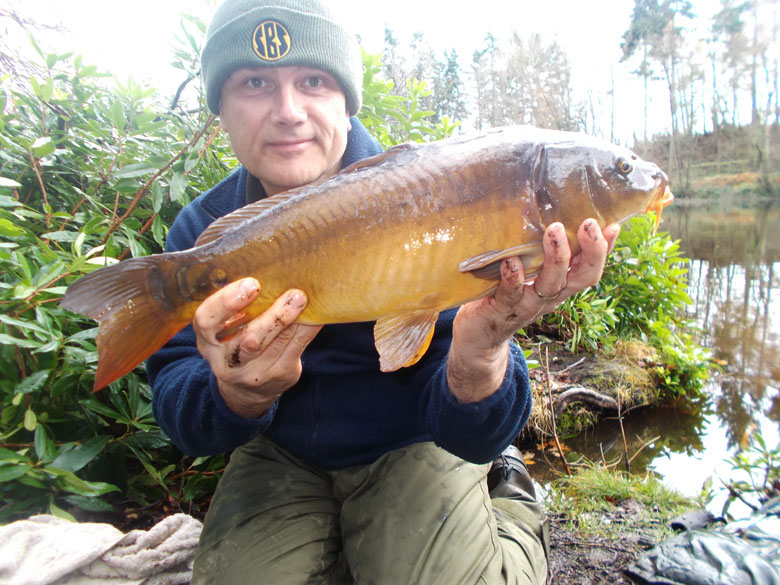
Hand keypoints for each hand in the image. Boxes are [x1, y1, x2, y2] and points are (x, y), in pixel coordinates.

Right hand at [193, 277, 321, 417]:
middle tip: (293, 293)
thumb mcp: (224, 328)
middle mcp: (227, 361)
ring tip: (304, 299)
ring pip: (278, 345)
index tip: (251, 284)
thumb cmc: (235, 341)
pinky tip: (316, 313)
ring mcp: (254, 373)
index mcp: (207, 341)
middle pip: (249, 340)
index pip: (206, 322)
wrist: (247, 389)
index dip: (227, 302)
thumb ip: (234, 304)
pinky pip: (297, 348)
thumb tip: (264, 263)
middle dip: (274, 317)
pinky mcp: (280, 376)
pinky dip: (308, 328)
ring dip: (294, 320)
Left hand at [447, 218, 619, 402]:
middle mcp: (550, 296)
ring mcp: (527, 304)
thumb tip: (541, 210)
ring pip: (551, 284)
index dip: (605, 249)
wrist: (479, 337)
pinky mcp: (502, 309)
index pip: (590, 267)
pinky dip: (513, 277)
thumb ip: (536, 251)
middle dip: (592, 251)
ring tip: (554, 230)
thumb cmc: (504, 294)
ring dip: (556, 257)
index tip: (614, 225)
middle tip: (589, 224)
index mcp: (560, 285)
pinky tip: (511, 262)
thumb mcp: (527, 271)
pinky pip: (511, 293)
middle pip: (582, 277)